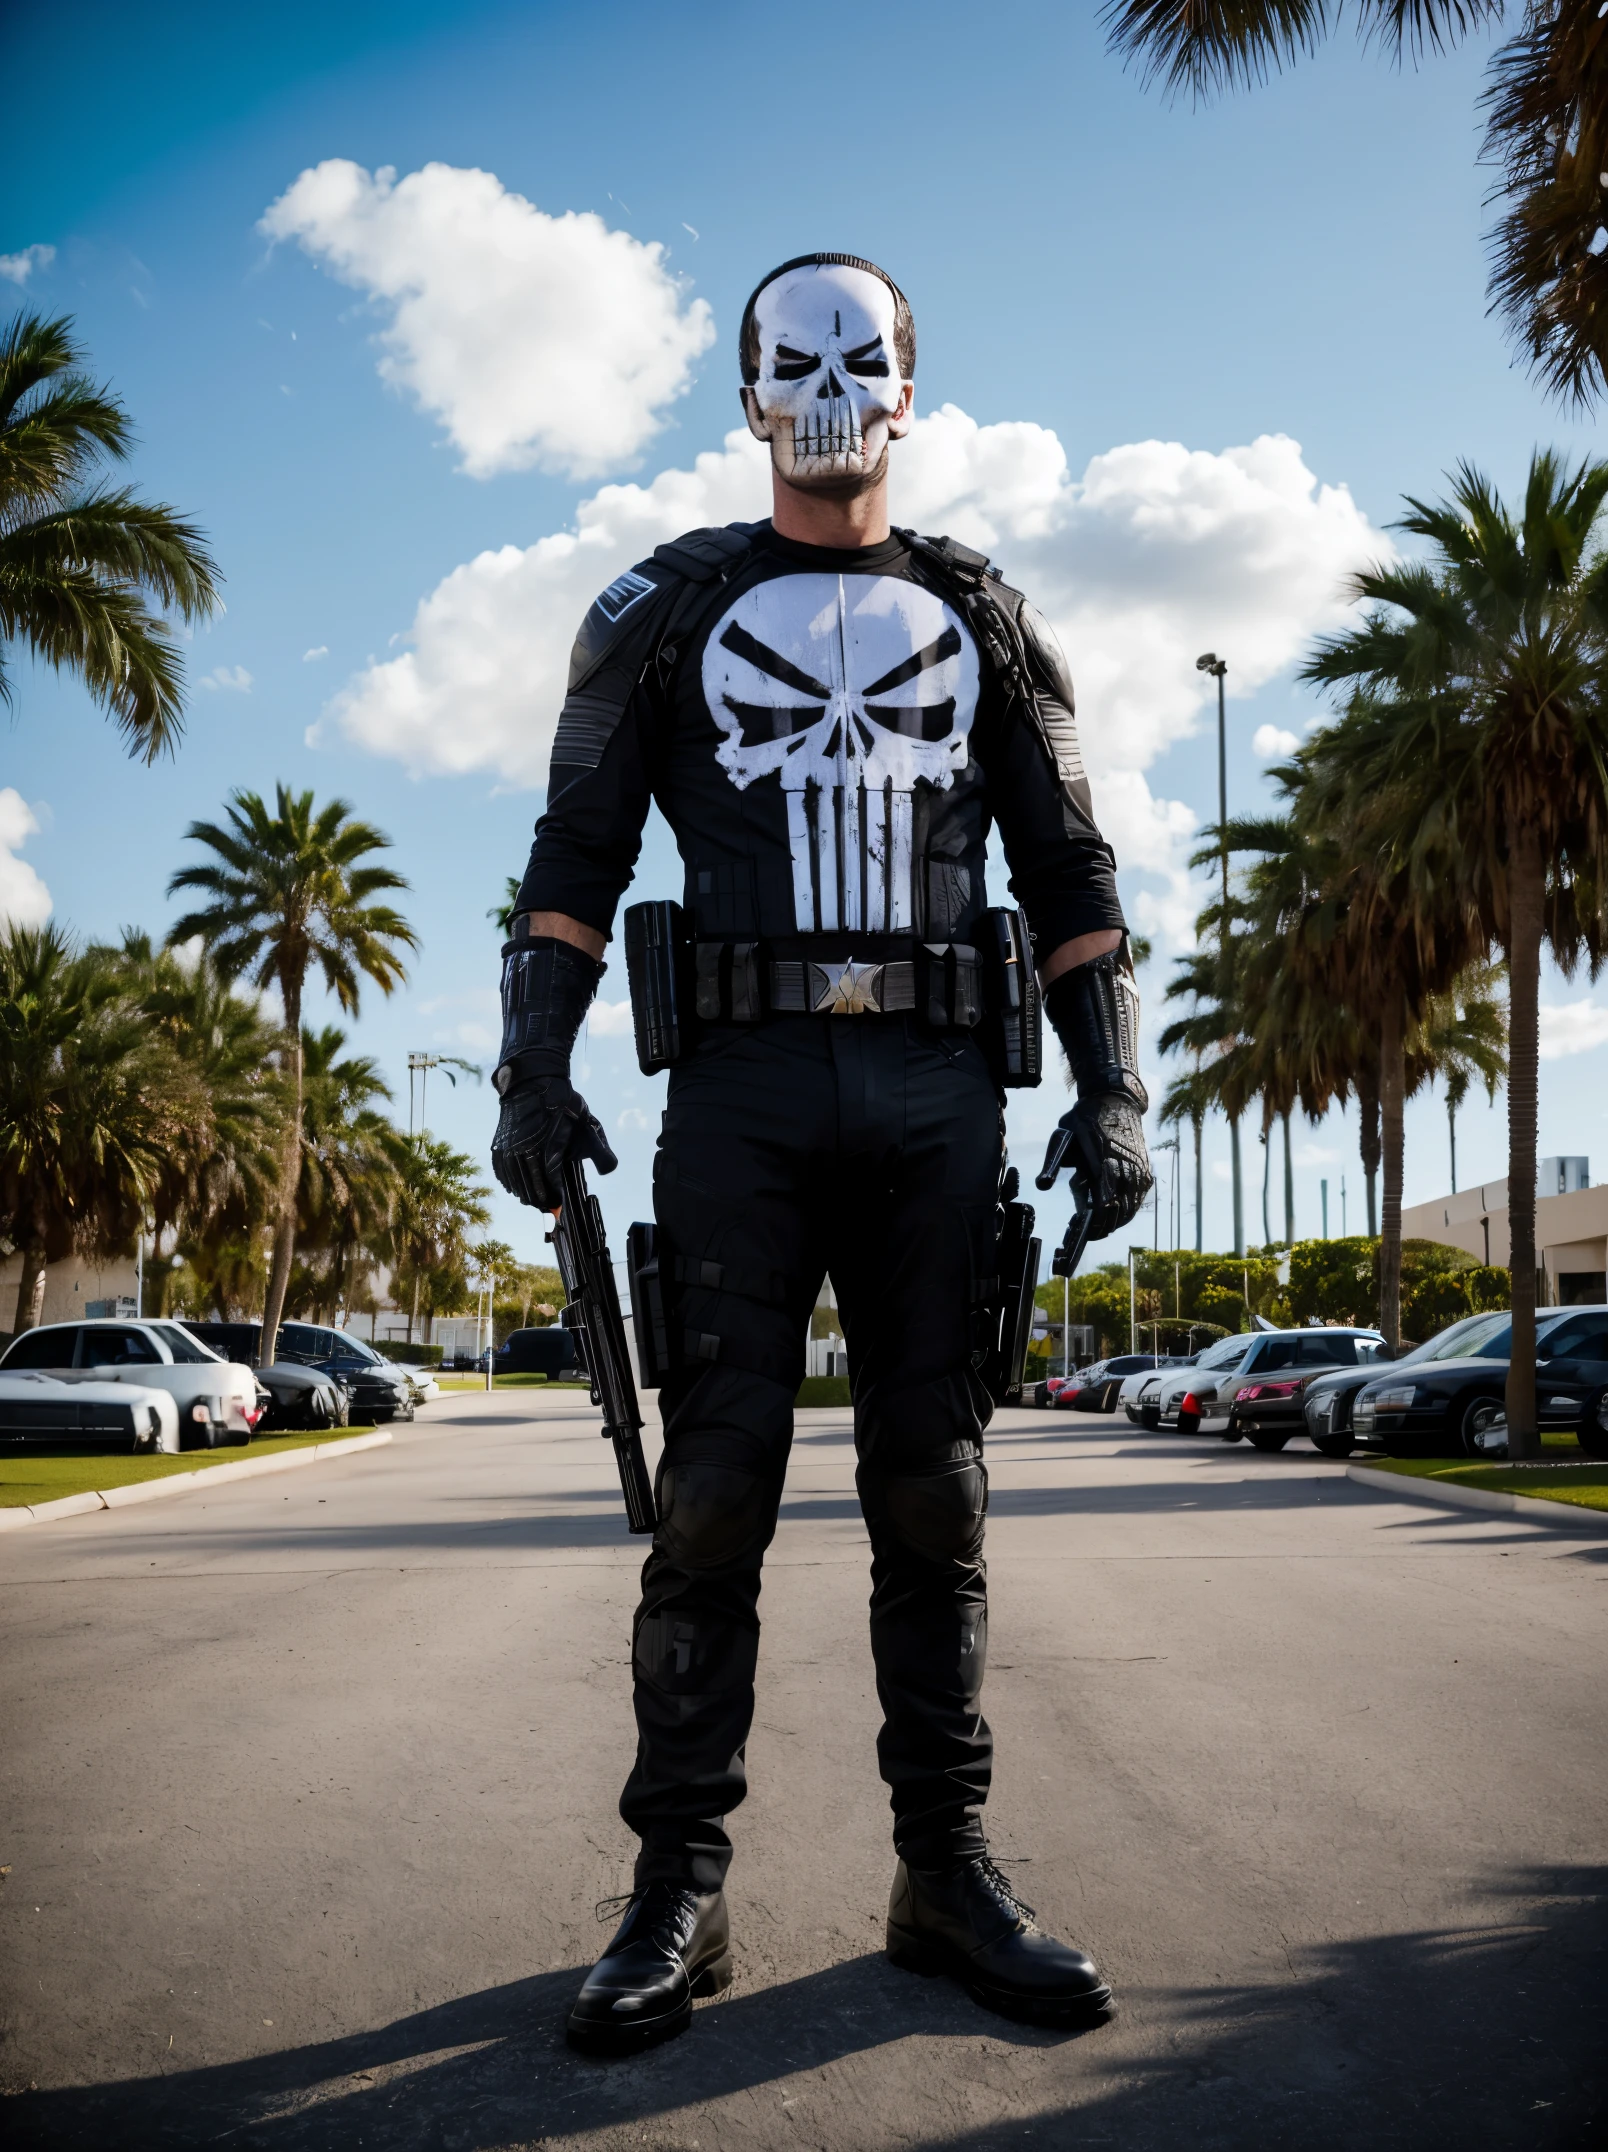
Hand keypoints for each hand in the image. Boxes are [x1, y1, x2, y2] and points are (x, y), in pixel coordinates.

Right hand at [491, 1074, 617, 1209]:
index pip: (550, 1188)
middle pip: (531, 1193)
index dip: (556, 1201)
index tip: (562, 1209)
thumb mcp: (587, 1122)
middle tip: (554, 1205)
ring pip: (516, 1188)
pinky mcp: (498, 1148)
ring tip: (541, 1196)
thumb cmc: (562, 1102)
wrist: (531, 1081)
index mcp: (547, 1148)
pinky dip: (514, 1185)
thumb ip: (599, 1148)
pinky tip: (522, 1185)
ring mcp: (508, 1151)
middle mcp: (523, 1153)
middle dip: (544, 1202)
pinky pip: (504, 1177)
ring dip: (529, 1195)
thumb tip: (610, 1170)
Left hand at [1036, 1093, 1151, 1239]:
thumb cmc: (1087, 1117)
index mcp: (1105, 1160)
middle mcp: (1127, 1168)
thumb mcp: (1064, 1134)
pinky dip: (1127, 1209)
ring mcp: (1139, 1169)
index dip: (1095, 1223)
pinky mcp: (1144, 1169)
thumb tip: (1042, 1185)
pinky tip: (1115, 1211)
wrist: (1117, 1098)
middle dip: (1104, 1226)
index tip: (1083, 1233)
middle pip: (1120, 1211)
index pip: (1104, 1203)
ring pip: (1131, 1207)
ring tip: (1099, 1225)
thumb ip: (1054, 1160)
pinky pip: (1138, 1197)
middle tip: (1087, 1233)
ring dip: (1116, 1220)